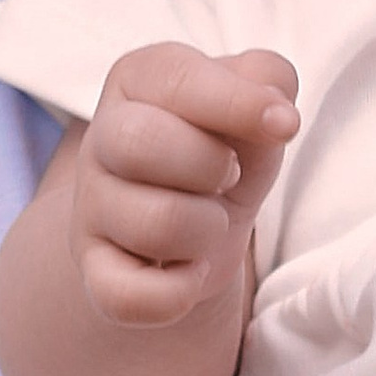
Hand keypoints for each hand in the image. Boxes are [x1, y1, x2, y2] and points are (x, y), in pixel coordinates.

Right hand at [71, 44, 299, 326]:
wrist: (189, 228)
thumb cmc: (223, 153)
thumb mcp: (252, 108)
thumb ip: (267, 82)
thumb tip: (277, 113)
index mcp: (137, 81)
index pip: (175, 79)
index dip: (237, 103)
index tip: (285, 125)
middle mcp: (101, 140)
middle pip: (139, 143)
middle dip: (210, 166)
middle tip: (228, 176)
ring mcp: (90, 209)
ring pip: (153, 223)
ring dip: (208, 230)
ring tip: (210, 223)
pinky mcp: (95, 272)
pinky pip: (128, 296)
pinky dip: (176, 294)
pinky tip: (190, 272)